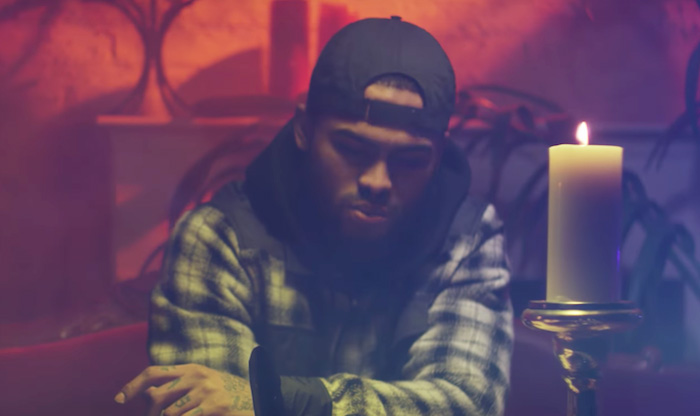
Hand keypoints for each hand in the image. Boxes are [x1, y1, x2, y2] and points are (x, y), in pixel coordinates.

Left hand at [115, 364, 254, 415]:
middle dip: (150, 415)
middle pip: (157, 398)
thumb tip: (145, 392)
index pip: (154, 372)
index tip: (118, 399)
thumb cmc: (226, 394)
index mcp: (192, 368)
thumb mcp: (202, 384)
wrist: (260, 397)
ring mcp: (207, 391)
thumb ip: (177, 385)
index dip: (133, 385)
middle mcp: (197, 376)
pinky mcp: (216, 406)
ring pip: (169, 414)